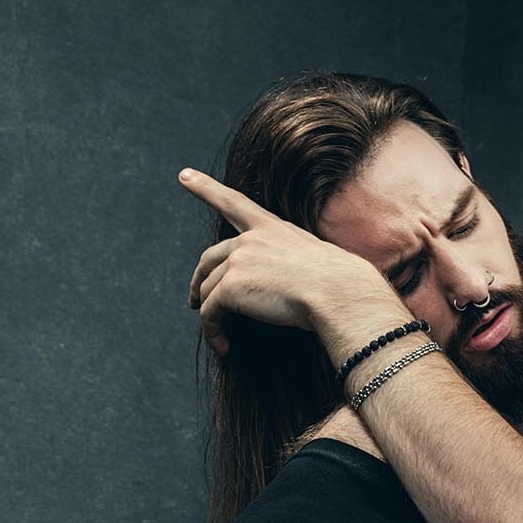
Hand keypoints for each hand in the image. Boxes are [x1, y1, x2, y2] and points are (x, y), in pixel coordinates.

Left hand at [178, 166, 385, 357]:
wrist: (338, 292)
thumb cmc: (337, 285)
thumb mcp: (313, 263)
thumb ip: (289, 267)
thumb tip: (282, 291)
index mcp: (271, 228)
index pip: (233, 202)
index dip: (206, 188)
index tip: (184, 175)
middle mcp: (250, 239)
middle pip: (209, 258)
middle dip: (198, 280)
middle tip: (194, 300)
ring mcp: (238, 260)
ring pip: (209, 290)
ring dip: (209, 315)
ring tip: (219, 336)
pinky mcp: (230, 287)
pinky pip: (210, 313)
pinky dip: (212, 332)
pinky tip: (223, 347)